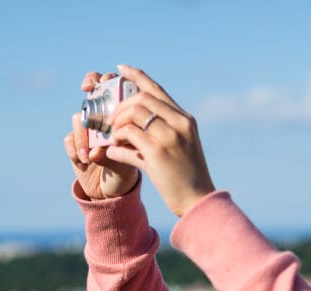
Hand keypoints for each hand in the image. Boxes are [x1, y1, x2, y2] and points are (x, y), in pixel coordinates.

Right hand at [63, 71, 138, 199]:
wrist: (114, 190)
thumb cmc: (130, 168)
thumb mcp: (131, 159)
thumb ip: (119, 150)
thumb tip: (99, 150)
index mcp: (123, 113)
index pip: (116, 86)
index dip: (107, 78)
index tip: (106, 80)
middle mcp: (104, 115)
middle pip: (94, 89)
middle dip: (90, 84)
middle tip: (87, 90)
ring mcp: (88, 128)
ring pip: (79, 117)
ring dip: (83, 134)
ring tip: (91, 153)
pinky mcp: (75, 144)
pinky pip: (69, 139)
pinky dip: (75, 149)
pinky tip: (85, 161)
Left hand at [102, 65, 214, 216]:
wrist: (199, 201)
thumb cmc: (188, 178)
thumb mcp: (180, 150)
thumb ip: (160, 135)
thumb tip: (129, 132)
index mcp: (185, 120)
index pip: (157, 90)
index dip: (137, 76)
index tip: (120, 69)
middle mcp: (179, 123)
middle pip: (140, 99)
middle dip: (119, 107)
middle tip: (110, 121)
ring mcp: (169, 136)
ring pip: (132, 115)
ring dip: (117, 125)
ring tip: (113, 138)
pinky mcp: (157, 152)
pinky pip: (127, 136)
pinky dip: (116, 141)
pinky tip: (113, 151)